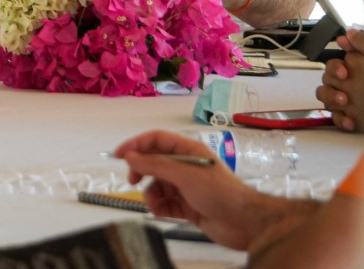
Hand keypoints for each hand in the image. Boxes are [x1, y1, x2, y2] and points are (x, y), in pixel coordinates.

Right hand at [114, 130, 269, 250]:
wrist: (244, 223)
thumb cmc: (218, 192)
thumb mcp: (184, 175)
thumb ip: (155, 165)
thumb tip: (130, 156)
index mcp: (188, 151)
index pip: (156, 140)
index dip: (136, 144)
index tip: (118, 155)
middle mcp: (185, 166)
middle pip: (154, 162)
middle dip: (142, 172)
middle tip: (133, 181)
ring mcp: (186, 187)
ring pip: (158, 185)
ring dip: (151, 194)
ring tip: (154, 204)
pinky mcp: (188, 206)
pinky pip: (165, 203)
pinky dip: (160, 207)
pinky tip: (161, 212)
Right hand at [315, 30, 363, 132]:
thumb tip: (349, 34)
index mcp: (356, 68)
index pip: (333, 65)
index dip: (335, 68)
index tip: (344, 72)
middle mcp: (350, 84)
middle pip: (327, 81)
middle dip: (332, 85)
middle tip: (344, 90)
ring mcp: (349, 101)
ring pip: (326, 98)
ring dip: (332, 99)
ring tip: (345, 102)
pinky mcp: (352, 118)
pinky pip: (336, 119)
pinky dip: (340, 120)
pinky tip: (350, 120)